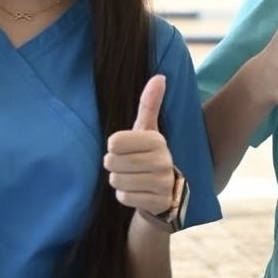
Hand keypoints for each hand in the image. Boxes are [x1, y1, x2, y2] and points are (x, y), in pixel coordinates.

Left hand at [105, 75, 174, 216]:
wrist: (165, 191)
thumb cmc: (148, 155)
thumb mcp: (147, 130)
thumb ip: (150, 104)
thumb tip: (159, 76)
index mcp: (157, 140)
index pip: (114, 142)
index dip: (114, 147)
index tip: (126, 149)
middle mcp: (163, 160)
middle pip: (112, 162)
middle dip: (114, 166)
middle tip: (128, 166)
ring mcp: (162, 182)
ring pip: (117, 181)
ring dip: (120, 181)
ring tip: (133, 178)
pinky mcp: (158, 202)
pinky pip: (124, 197)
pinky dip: (125, 196)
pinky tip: (137, 192)